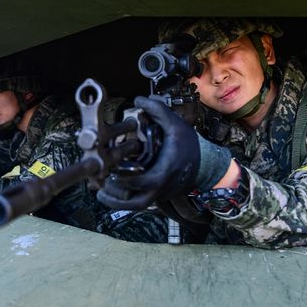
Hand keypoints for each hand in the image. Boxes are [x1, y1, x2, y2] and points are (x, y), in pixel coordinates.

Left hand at [97, 96, 232, 209]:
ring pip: (138, 206)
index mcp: (166, 170)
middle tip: (101, 192)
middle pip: (138, 203)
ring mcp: (161, 193)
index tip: (112, 173)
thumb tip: (139, 99)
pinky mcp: (159, 195)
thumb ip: (158, 111)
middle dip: (118, 201)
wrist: (205, 161)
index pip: (145, 182)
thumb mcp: (176, 124)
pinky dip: (126, 200)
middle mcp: (163, 186)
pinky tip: (114, 190)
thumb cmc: (188, 144)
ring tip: (102, 194)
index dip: (126, 180)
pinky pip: (140, 202)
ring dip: (119, 203)